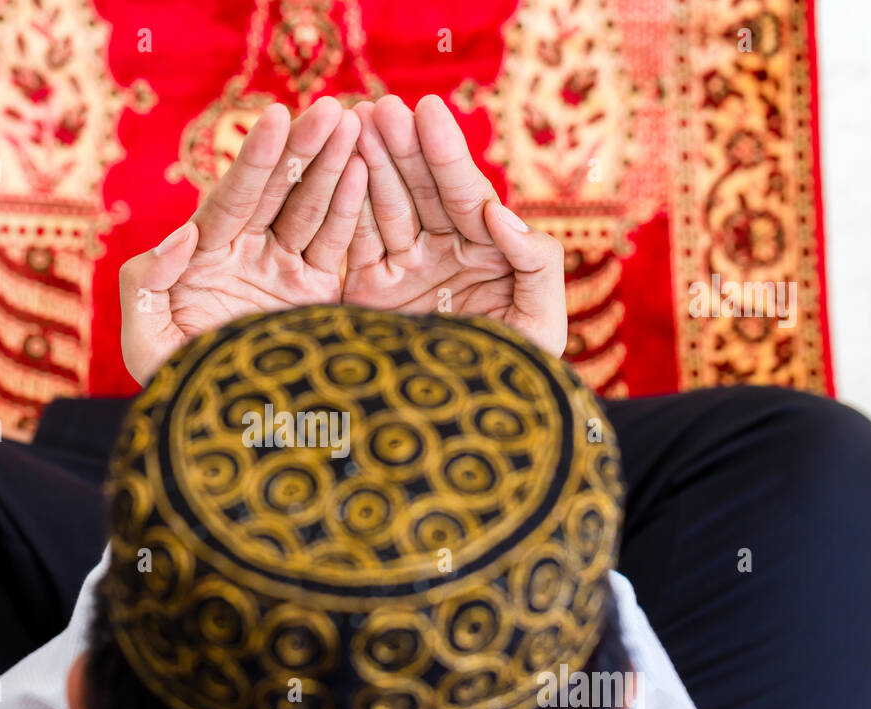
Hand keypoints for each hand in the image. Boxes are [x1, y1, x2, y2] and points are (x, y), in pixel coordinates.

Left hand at [119, 96, 366, 384]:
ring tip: (359, 125)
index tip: (278, 120)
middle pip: (278, 190)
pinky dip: (352, 209)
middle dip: (304, 149)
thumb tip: (183, 236)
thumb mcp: (147, 343)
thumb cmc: (178, 388)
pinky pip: (337, 244)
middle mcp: (247, 253)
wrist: (229, 434)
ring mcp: (286, 269)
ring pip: (313, 208)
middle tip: (333, 109)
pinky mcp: (319, 292)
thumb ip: (146, 285)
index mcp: (205, 256)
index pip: (233, 198)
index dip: (255, 160)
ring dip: (335, 166)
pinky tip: (366, 173)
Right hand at [343, 95, 567, 356]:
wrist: (466, 438)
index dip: (446, 154)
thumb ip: (535, 265)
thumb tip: (499, 212)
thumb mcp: (540, 326)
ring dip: (366, 164)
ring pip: (383, 206)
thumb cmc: (516, 380)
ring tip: (346, 124)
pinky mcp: (366, 292)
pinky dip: (342, 210)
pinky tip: (330, 173)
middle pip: (419, 189)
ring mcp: (402, 269)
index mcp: (487, 251)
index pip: (464, 193)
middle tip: (375, 109)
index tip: (427, 112)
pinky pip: (353, 244)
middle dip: (398, 147)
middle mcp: (443, 252)